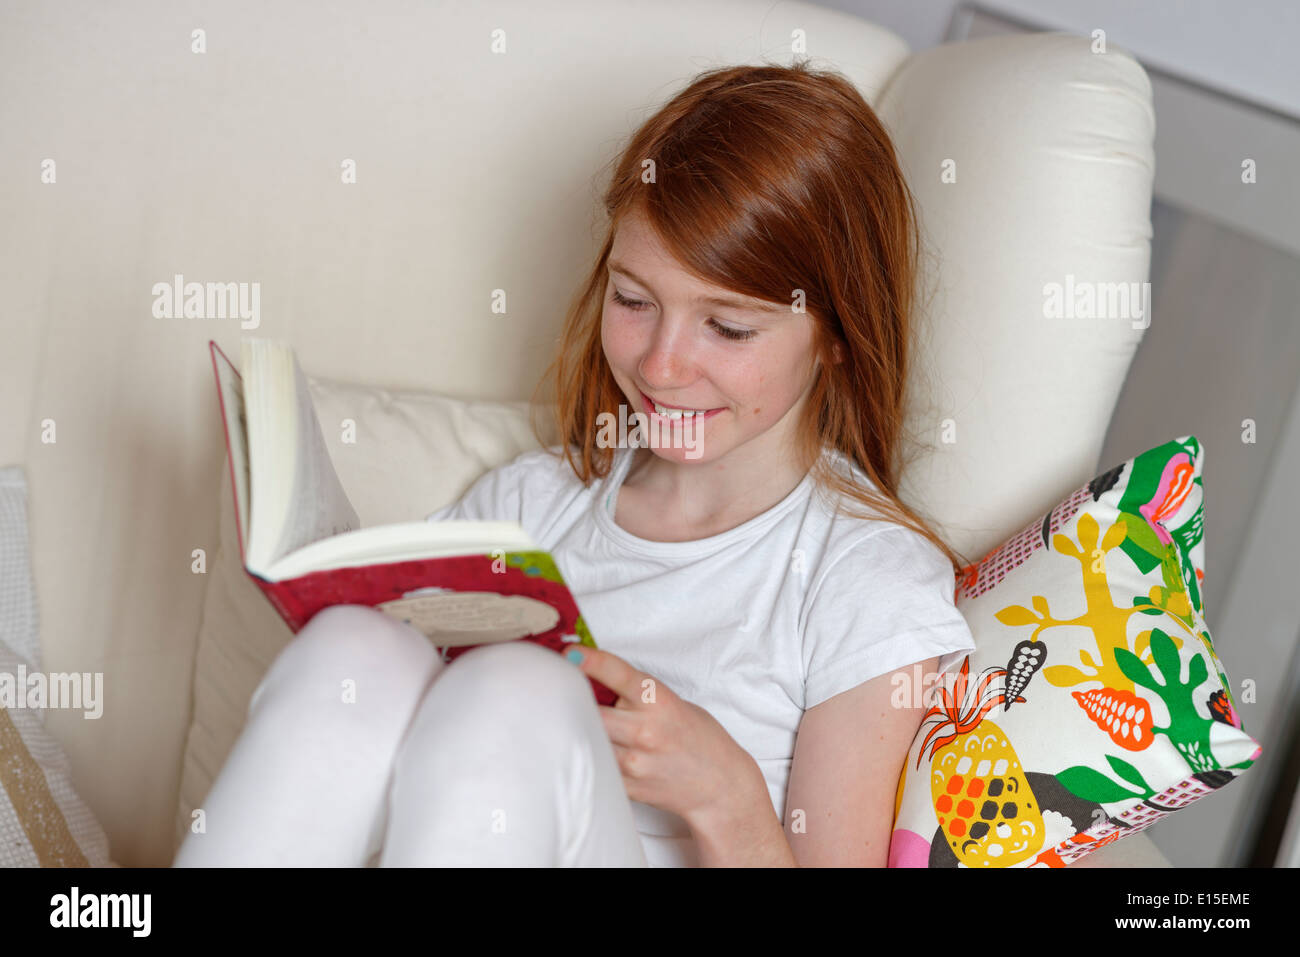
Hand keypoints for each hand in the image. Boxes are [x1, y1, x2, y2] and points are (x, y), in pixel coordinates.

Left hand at [567, 645, 759, 823]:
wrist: (720, 785)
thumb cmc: (698, 738)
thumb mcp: (673, 704)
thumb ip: (636, 696)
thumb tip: (593, 685)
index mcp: (659, 702)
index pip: (618, 674)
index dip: (591, 661)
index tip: (570, 653)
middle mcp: (645, 730)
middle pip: (590, 711)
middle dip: (576, 703)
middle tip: (567, 697)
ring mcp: (636, 762)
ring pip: (588, 740)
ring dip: (583, 730)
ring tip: (582, 726)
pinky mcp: (629, 787)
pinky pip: (597, 767)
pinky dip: (592, 757)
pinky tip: (598, 752)